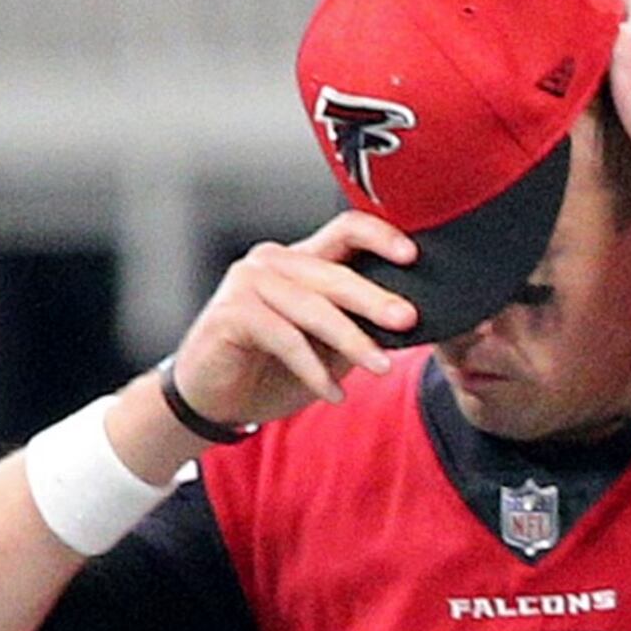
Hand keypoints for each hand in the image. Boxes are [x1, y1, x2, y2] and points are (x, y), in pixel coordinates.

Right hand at [165, 213, 418, 426]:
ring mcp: (248, 283)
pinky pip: (284, 338)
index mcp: (303, 261)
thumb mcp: (330, 346)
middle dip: (374, 299)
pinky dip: (313, 369)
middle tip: (408, 319)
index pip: (345, 232)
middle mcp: (274, 262)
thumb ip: (360, 326)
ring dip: (351, 340)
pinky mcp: (231, 313)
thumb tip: (409, 323)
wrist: (217, 398)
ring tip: (381, 368)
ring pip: (312, 307)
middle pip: (334, 273)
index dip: (380, 236)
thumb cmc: (275, 366)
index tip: (413, 255)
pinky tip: (333, 394)